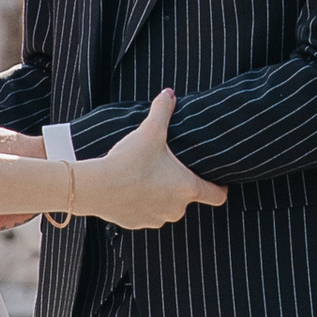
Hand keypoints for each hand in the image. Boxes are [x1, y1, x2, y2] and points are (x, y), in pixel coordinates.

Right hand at [81, 87, 226, 232]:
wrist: (96, 187)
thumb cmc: (129, 160)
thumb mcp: (150, 130)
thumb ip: (163, 109)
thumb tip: (169, 93)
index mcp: (187, 188)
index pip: (217, 195)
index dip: (220, 187)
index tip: (217, 180)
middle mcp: (176, 208)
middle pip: (188, 197)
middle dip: (180, 184)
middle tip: (168, 167)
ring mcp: (157, 218)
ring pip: (166, 206)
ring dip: (161, 195)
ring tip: (147, 175)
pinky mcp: (137, 223)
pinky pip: (146, 213)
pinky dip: (142, 202)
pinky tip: (131, 187)